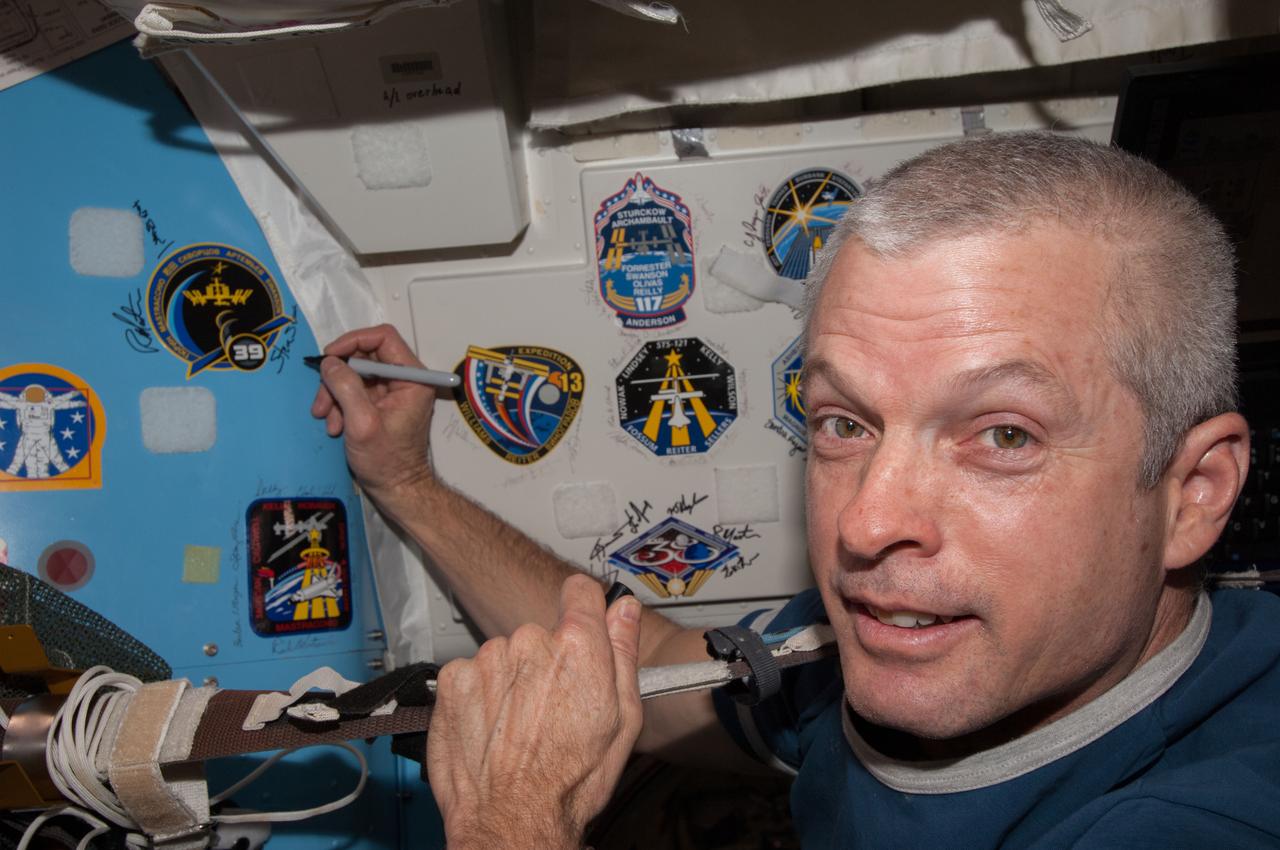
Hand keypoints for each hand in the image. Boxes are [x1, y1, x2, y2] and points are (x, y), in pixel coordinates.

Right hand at [309, 324, 437, 502]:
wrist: (396, 489)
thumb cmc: (386, 461)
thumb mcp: (362, 423)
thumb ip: (346, 387)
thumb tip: (330, 361)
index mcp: (412, 379)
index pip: (384, 337)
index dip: (353, 341)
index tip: (329, 357)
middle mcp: (405, 380)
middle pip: (364, 356)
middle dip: (338, 377)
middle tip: (322, 402)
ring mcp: (392, 392)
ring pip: (354, 375)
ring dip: (334, 395)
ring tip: (327, 420)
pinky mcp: (380, 404)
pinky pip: (355, 392)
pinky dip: (340, 405)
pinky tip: (335, 426)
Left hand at [427, 575, 643, 849]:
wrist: (511, 820)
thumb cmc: (569, 782)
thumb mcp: (623, 720)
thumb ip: (624, 654)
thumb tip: (625, 611)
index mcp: (577, 647)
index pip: (580, 591)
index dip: (585, 610)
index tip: (583, 627)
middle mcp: (529, 642)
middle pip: (541, 633)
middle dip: (548, 662)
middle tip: (554, 707)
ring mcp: (487, 660)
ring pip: (506, 655)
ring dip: (512, 680)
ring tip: (521, 725)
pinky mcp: (453, 680)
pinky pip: (473, 672)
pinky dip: (480, 695)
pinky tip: (493, 727)